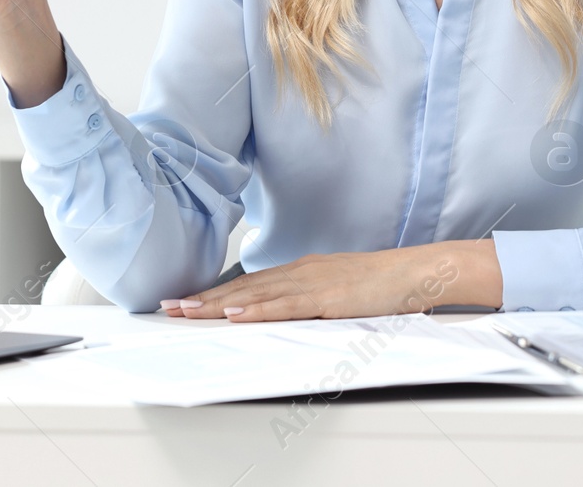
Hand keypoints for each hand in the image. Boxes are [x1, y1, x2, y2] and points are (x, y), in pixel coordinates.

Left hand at [160, 246, 462, 321]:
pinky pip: (285, 305)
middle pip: (242, 286)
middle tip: (169, 307)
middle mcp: (299, 271)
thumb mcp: (338, 289)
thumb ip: (310, 298)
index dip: (214, 292)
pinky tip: (234, 314)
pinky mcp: (326, 297)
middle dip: (203, 298)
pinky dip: (256, 310)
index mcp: (301, 269)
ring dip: (217, 304)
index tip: (185, 300)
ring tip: (187, 312)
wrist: (413, 272)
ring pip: (255, 294)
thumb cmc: (381, 284)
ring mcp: (311, 282)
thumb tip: (287, 311)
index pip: (248, 282)